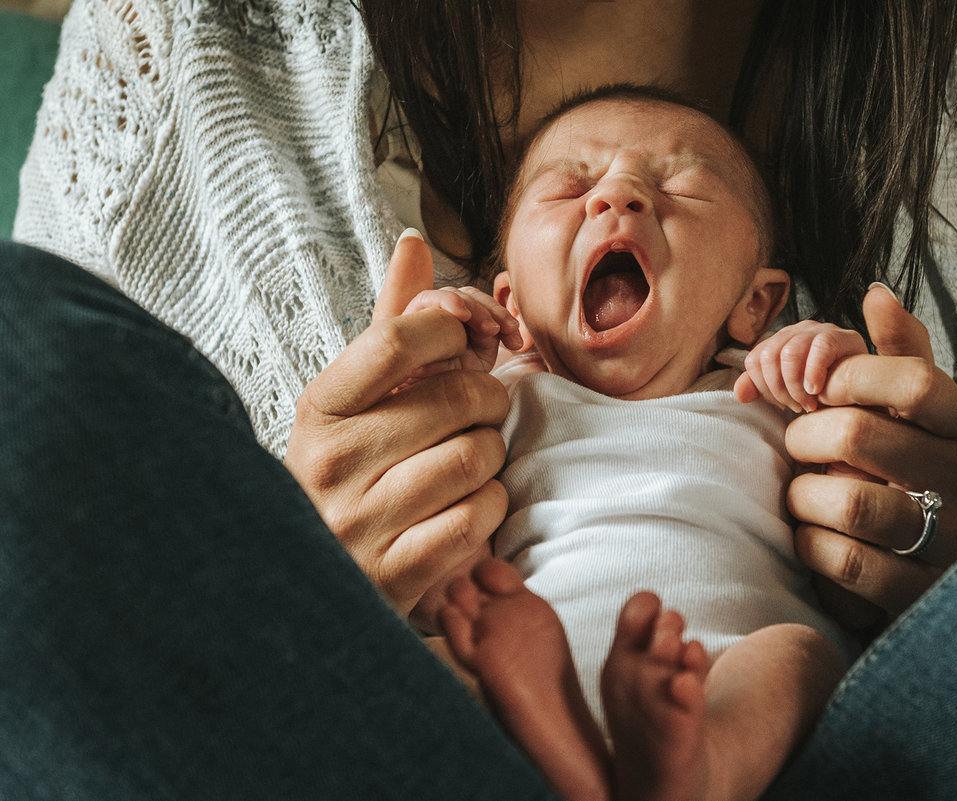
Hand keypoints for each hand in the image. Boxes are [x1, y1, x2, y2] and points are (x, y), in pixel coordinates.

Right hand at [284, 231, 510, 614]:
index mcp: (319, 408)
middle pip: (459, 399)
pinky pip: (478, 520)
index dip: (451, 332)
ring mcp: (357, 523)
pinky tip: (465, 512)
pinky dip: (488, 512)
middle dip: (487, 404)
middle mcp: (329, 463)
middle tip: (477, 417)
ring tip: (466, 467)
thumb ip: (393, 325)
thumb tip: (415, 243)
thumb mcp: (359, 398)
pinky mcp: (393, 577)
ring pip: (477, 459)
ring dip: (491, 461)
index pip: (398, 338)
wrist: (319, 578)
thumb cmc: (356, 473)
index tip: (463, 346)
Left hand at [734, 321, 867, 412]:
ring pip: (789, 353)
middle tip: (796, 408)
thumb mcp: (788, 394)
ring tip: (808, 404)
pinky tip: (817, 392)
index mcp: (781, 341)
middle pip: (769, 356)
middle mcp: (798, 331)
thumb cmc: (824, 394)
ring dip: (795, 386)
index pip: (755, 359)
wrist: (863, 397)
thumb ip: (762, 389)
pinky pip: (820, 348)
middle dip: (779, 389)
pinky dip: (813, 374)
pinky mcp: (844, 337)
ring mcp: (821, 330)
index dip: (763, 387)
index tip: (781, 405)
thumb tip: (740, 393)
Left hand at [785, 285, 956, 629]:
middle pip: (860, 435)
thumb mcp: (909, 414)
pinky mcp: (922, 593)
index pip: (915, 381)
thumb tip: (877, 293)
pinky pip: (847, 562)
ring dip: (804, 496)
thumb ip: (897, 355)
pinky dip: (811, 546)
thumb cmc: (906, 474)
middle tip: (797, 445)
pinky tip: (812, 538)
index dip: (850, 378)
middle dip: (805, 438)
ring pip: (850, 503)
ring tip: (803, 495)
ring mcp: (952, 540)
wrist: (930, 571)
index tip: (818, 390)